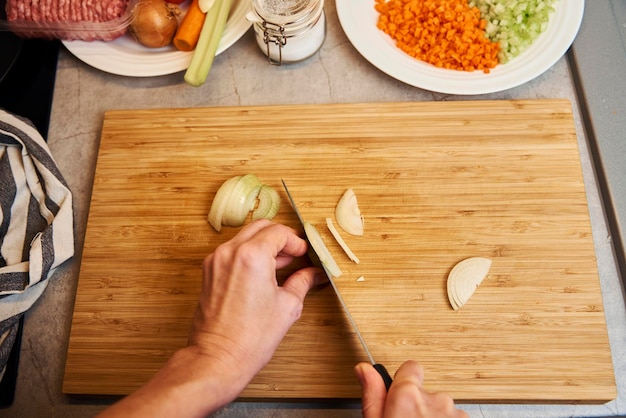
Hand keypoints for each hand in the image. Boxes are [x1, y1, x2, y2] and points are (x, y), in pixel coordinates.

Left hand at [188, 219, 325, 397]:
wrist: (218, 357)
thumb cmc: (250, 337)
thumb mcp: (287, 306)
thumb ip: (302, 282)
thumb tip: (314, 274)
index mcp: (252, 256)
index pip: (278, 232)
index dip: (296, 242)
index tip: (304, 253)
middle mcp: (230, 252)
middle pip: (260, 227)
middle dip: (280, 237)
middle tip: (294, 254)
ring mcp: (216, 261)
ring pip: (244, 237)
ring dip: (263, 245)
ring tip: (280, 265)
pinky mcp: (209, 272)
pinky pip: (232, 251)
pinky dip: (248, 254)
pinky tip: (261, 273)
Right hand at [355, 361, 467, 417]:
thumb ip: (372, 394)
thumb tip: (364, 369)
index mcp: (409, 395)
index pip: (410, 367)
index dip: (404, 380)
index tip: (399, 392)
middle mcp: (435, 399)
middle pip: (425, 391)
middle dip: (417, 406)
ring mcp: (454, 413)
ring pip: (441, 408)